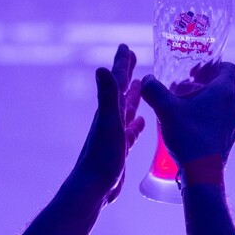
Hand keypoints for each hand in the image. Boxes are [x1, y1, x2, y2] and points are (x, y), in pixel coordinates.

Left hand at [73, 43, 145, 203]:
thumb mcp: (108, 123)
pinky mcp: (119, 151)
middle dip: (126, 74)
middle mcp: (111, 120)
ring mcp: (115, 136)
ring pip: (126, 111)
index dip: (121, 63)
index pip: (117, 81)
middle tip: (132, 56)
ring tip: (139, 85)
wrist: (93, 188)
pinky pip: (130, 133)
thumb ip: (107, 96)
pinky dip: (136, 126)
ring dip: (132, 98)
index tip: (125, 46)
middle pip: (121, 92)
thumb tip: (102, 68)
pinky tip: (141, 123)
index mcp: (109, 111)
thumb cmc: (101, 157)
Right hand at [139, 60, 234, 167]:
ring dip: (211, 109)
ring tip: (192, 115)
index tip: (200, 73)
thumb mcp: (166, 110)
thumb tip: (146, 80)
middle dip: (208, 90)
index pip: (229, 68)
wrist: (201, 173)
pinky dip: (213, 127)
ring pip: (225, 110)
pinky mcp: (231, 142)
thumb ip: (154, 91)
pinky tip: (198, 133)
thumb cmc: (188, 136)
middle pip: (225, 90)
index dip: (216, 66)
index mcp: (224, 92)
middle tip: (189, 95)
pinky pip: (224, 128)